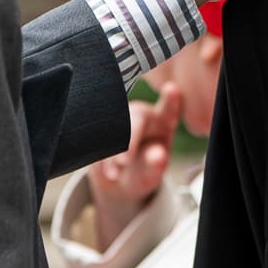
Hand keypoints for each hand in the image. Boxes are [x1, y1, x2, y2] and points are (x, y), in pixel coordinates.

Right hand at [88, 84, 180, 246]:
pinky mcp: (100, 125)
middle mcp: (141, 115)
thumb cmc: (142, 172)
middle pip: (136, 118)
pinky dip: (101, 155)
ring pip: (113, 129)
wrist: (117, 179)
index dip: (170, 99)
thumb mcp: (151, 174)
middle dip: (130, 139)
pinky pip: (96, 136)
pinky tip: (109, 172)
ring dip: (112, 153)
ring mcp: (119, 118)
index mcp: (163, 121)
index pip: (169, 108)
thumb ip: (156, 165)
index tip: (171, 89)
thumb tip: (159, 156)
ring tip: (115, 175)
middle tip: (124, 161)